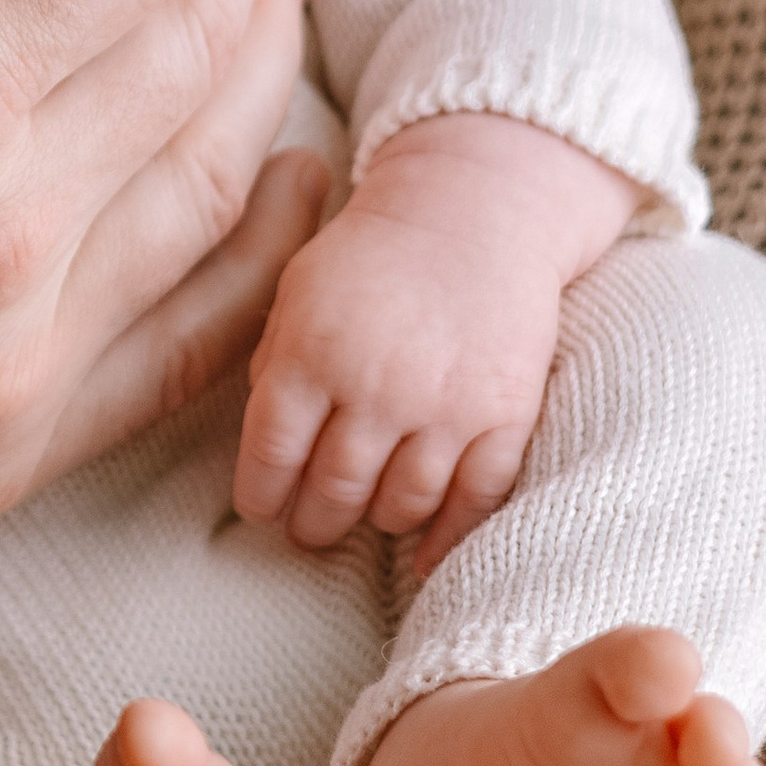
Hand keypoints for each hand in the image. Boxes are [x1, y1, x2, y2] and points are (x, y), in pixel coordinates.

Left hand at [232, 115, 641, 566]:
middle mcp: (375, 388)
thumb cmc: (372, 253)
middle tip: (308, 527)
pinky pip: (473, 502)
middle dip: (312, 523)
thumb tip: (264, 451)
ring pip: (399, 507)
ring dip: (375, 522)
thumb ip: (274, 367)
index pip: (270, 458)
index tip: (262, 508)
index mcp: (310, 355)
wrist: (475, 211)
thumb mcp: (297, 291)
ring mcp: (444, 408)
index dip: (260, 496)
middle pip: (333, 494)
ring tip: (363, 514)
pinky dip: (446, 538)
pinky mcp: (504, 417)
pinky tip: (423, 554)